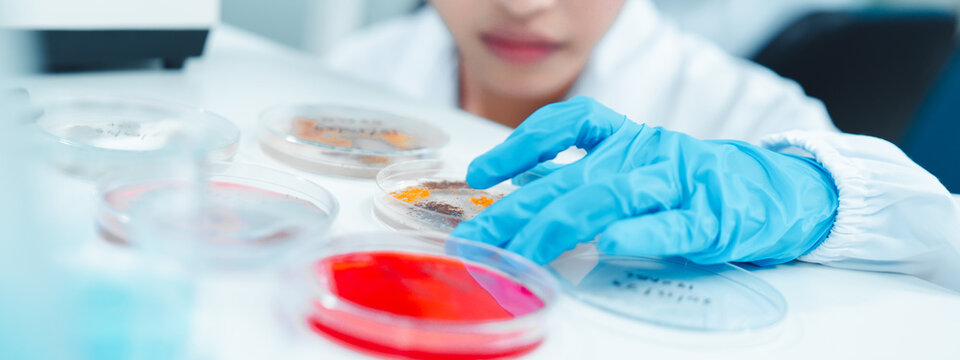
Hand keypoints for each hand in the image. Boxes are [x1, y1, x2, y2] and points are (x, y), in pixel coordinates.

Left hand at [451, 96, 838, 264]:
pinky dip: (640, 233)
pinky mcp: (712, 218)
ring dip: (563, 223)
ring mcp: (679, 182)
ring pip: (613, 195)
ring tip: (525, 248)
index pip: (567, 123)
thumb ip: (582, 175)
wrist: (775, 190)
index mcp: (627, 138)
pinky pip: (673, 225)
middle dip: (521, 208)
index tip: (481, 173)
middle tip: (481, 237)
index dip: (521, 143)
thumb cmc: (691, 185)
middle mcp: (646, 153)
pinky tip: (607, 244)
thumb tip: (522, 183)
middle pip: (574, 175)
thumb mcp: (632, 169)